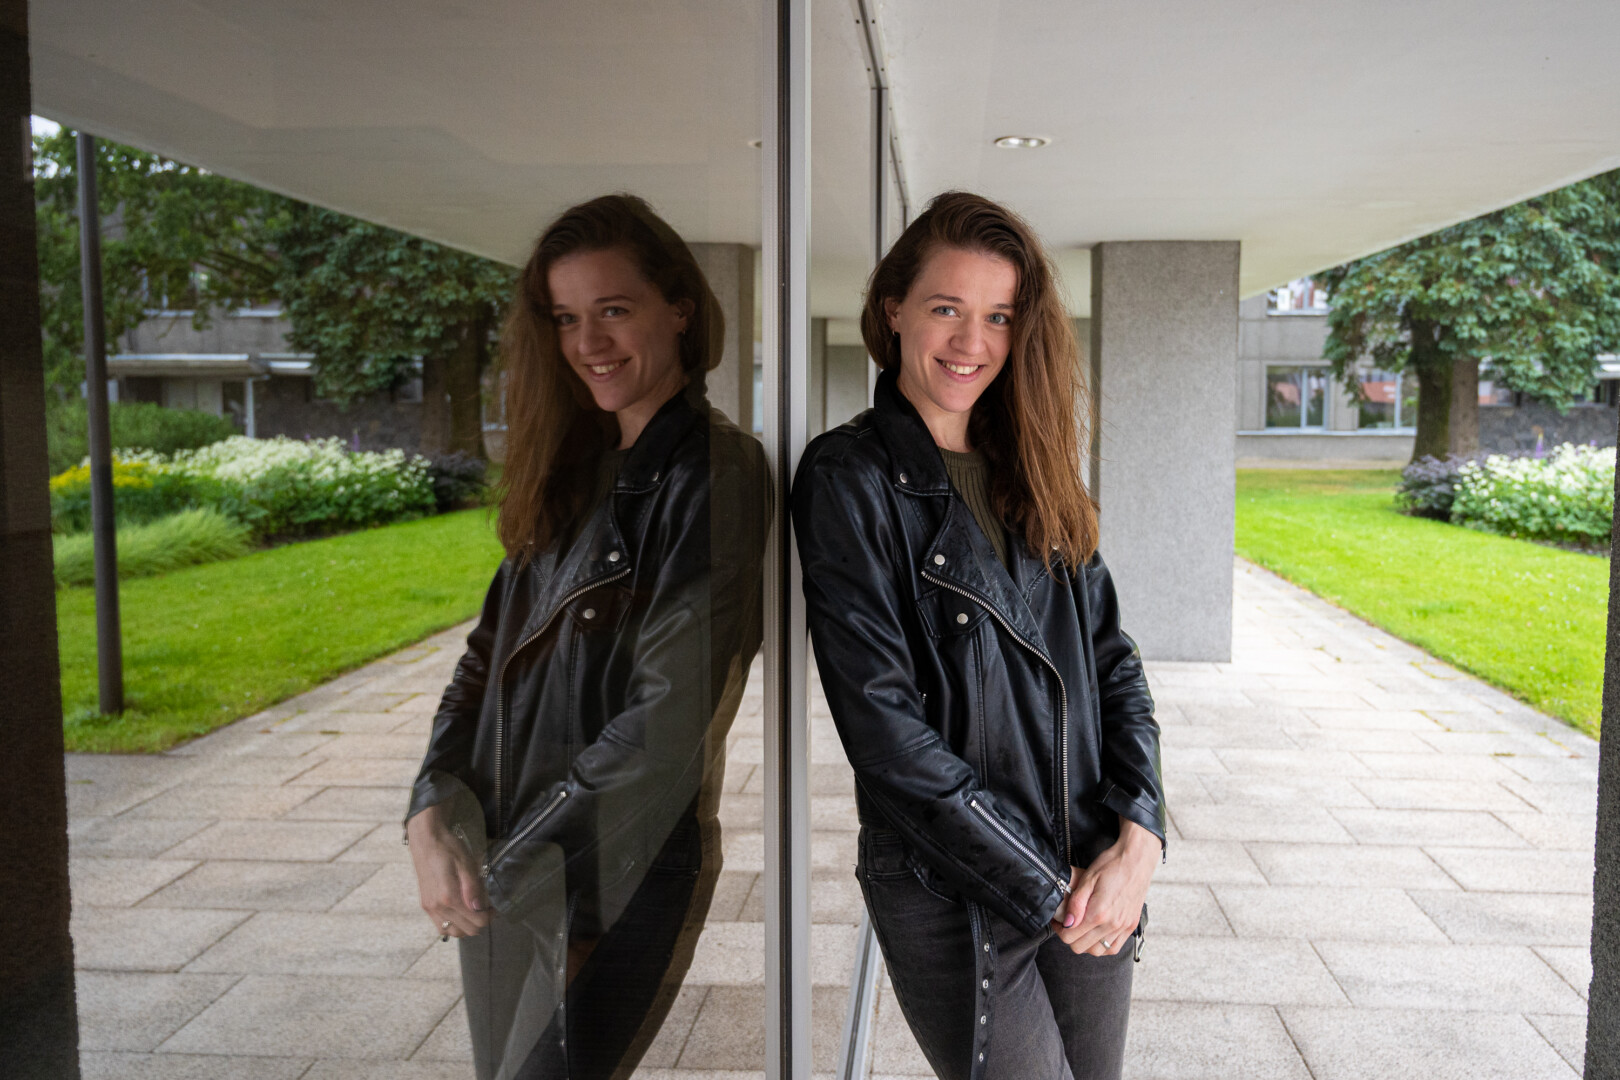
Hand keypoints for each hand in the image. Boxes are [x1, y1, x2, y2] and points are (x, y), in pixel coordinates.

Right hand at [407, 802, 491, 938]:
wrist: (426, 840)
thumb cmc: (449, 848)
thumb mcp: (466, 863)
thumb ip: (473, 888)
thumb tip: (480, 909)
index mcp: (449, 897)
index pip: (477, 921)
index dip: (490, 916)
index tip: (494, 906)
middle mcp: (438, 907)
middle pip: (467, 930)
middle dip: (481, 922)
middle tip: (486, 907)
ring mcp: (430, 908)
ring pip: (453, 932)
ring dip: (467, 926)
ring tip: (474, 911)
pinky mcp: (425, 906)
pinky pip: (441, 926)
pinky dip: (453, 925)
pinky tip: (460, 913)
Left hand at [1050, 817, 1157, 955]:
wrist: (1136, 859)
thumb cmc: (1111, 865)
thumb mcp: (1087, 879)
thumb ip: (1076, 904)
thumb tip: (1067, 923)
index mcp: (1098, 913)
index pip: (1069, 937)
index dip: (1059, 929)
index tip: (1058, 920)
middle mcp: (1112, 925)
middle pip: (1081, 947)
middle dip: (1069, 937)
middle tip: (1067, 923)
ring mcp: (1123, 927)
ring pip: (1097, 951)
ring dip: (1085, 944)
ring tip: (1081, 929)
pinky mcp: (1131, 926)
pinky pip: (1114, 948)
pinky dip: (1102, 946)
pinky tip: (1096, 934)